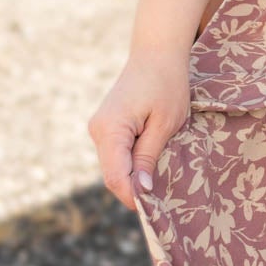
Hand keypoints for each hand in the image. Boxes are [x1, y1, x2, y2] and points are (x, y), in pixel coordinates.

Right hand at [87, 50, 191, 212]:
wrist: (157, 53)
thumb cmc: (167, 84)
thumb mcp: (165, 123)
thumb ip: (149, 156)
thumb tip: (140, 191)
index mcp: (110, 129)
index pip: (115, 176)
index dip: (132, 197)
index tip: (155, 212)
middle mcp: (98, 130)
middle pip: (113, 174)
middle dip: (133, 190)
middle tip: (162, 204)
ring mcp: (100, 128)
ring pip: (114, 166)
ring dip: (133, 178)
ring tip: (160, 185)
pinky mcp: (106, 127)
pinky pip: (116, 155)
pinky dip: (131, 165)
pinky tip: (150, 168)